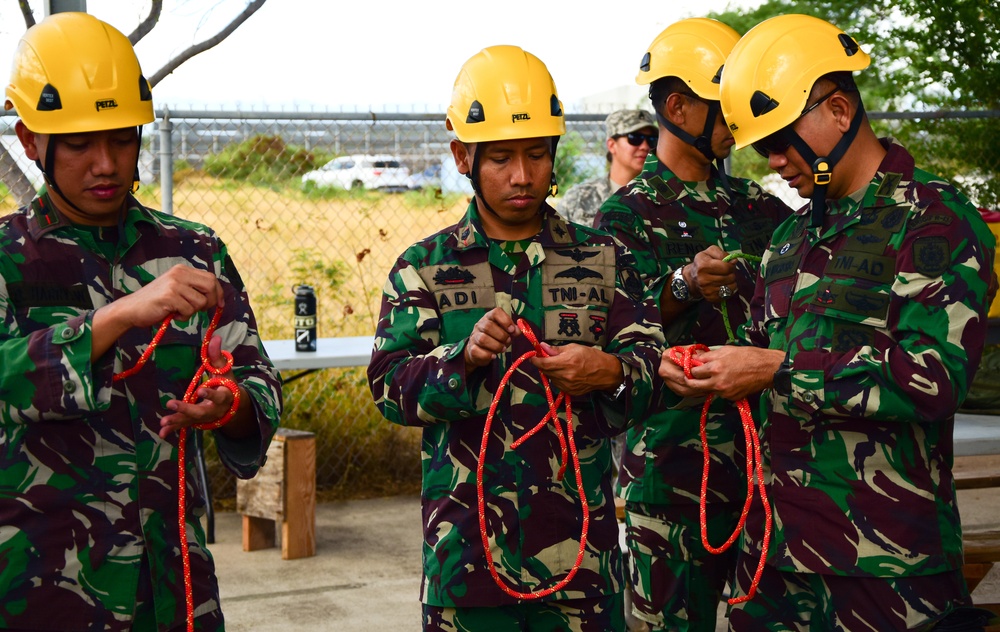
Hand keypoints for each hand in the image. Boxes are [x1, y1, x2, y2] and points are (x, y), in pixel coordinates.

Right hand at [92, 265, 223, 360]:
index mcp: (182, 270)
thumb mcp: (177, 289)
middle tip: (199, 310)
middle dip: (210, 301)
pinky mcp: (169, 296)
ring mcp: (174, 284)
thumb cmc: (157, 302)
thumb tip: (217, 297)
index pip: (211, 278)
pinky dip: (183, 317)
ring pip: (200, 301)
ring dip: (192, 312)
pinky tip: (172, 314)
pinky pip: (189, 310)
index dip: (218, 292)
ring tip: (179, 311)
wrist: (131, 309)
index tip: (220, 304)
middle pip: (210, 286)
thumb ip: (193, 288)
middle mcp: (179, 273)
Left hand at [158, 335, 238, 438]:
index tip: (201, 390)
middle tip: (172, 404)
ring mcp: (205, 417)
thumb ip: (217, 356)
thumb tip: (215, 337)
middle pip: (201, 412)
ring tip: (163, 422)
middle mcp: (215, 410)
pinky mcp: (196, 421)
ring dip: (177, 421)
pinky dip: (173, 429)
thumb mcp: (225, 369)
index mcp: (224, 396)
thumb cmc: (227, 382)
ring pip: (191, 420)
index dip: (211, 394)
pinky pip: (185, 425)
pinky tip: (162, 433)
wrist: (233, 404)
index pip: (219, 396)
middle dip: (186, 409)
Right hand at [464, 307, 519, 372]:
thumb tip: (518, 331)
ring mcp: (474, 336)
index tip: (512, 330)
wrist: (480, 351)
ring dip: (496, 346)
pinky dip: (488, 355)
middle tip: (507, 341)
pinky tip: (493, 356)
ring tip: (502, 349)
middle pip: (488, 326)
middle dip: (501, 336)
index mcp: (489, 317)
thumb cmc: (495, 338)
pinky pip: (478, 351)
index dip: (505, 320)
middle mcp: (480, 325)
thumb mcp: (506, 332)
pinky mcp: (472, 349)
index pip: (496, 312)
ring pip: (483, 339)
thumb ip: (513, 330)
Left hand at [530, 343, 620, 395]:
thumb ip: (556, 349)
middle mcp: (565, 376)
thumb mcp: (574, 347)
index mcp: (566, 362)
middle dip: (543, 364)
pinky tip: (566, 373)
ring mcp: (567, 385)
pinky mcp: (570, 392)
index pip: (543, 364)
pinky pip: (558, 384)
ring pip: (551, 378)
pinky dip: (558, 378)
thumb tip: (542, 347)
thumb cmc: (591, 356)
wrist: (606, 373)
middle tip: (547, 358)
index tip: (533, 356)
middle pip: (545, 371)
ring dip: (551, 371)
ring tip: (561, 365)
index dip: (535, 360)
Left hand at [659, 345, 783, 400]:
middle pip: (693, 386)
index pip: (693, 371)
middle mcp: (718, 382)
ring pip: (704, 391)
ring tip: (695, 379)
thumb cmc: (748, 356)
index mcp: (716, 367)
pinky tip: (720, 382)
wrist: (767, 369)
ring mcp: (724, 392)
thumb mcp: (726, 350)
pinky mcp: (731, 398)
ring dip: (699, 386)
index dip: (687, 369)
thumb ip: (708, 356)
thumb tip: (695, 358)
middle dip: (685, 381)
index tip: (683, 366)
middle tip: (680, 377)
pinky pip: (717, 394)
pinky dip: (715, 389)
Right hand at [689, 246, 736, 302]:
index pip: (726, 268)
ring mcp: (707, 290)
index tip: (728, 265)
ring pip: (731, 287)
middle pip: (730, 277)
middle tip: (725, 272)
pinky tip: (722, 285)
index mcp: (703, 266)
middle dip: (731, 273)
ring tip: (724, 278)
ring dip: (731, 282)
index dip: (731, 265)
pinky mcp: (710, 298)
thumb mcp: (710, 252)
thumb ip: (722, 254)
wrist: (692, 278)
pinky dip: (728, 289)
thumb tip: (734, 261)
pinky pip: (728, 294)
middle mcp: (703, 280)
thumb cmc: (703, 262)